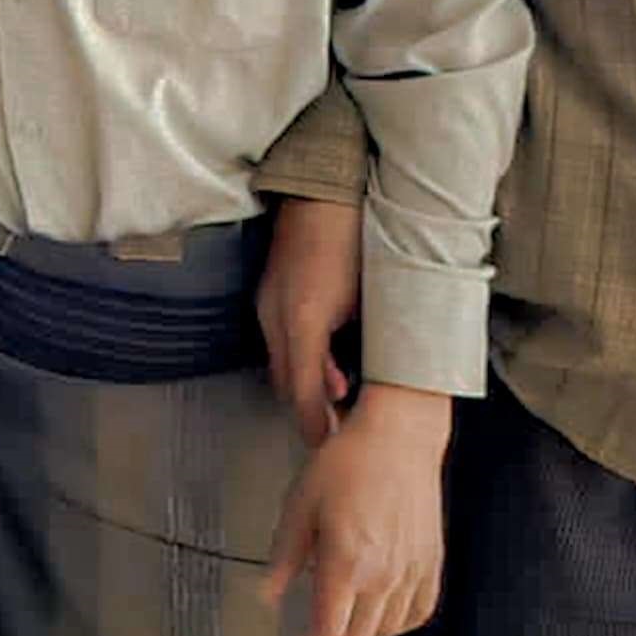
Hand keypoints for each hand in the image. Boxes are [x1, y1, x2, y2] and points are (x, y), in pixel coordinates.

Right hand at [258, 195, 360, 446]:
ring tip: (335, 401)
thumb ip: (359, 344)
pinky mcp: (269, 293)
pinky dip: (298, 360)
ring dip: (302, 385)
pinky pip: (279, 340)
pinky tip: (324, 362)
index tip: (329, 445)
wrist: (324, 189)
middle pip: (284, 382)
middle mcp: (275, 315)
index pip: (302, 392)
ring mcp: (267, 302)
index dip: (316, 424)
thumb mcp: (368, 300)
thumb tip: (348, 383)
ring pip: (280, 362)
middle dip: (307, 410)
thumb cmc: (354, 239)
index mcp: (302, 322)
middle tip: (336, 432)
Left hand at [261, 383, 450, 635]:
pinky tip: (381, 620)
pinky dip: (396, 627)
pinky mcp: (432, 565)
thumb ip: (285, 556)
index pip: (329, 628)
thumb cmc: (347, 462)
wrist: (399, 439)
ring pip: (387, 631)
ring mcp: (413, 573)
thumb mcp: (300, 503)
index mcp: (348, 562)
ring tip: (340, 635)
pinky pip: (417, 613)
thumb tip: (267, 594)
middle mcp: (384, 576)